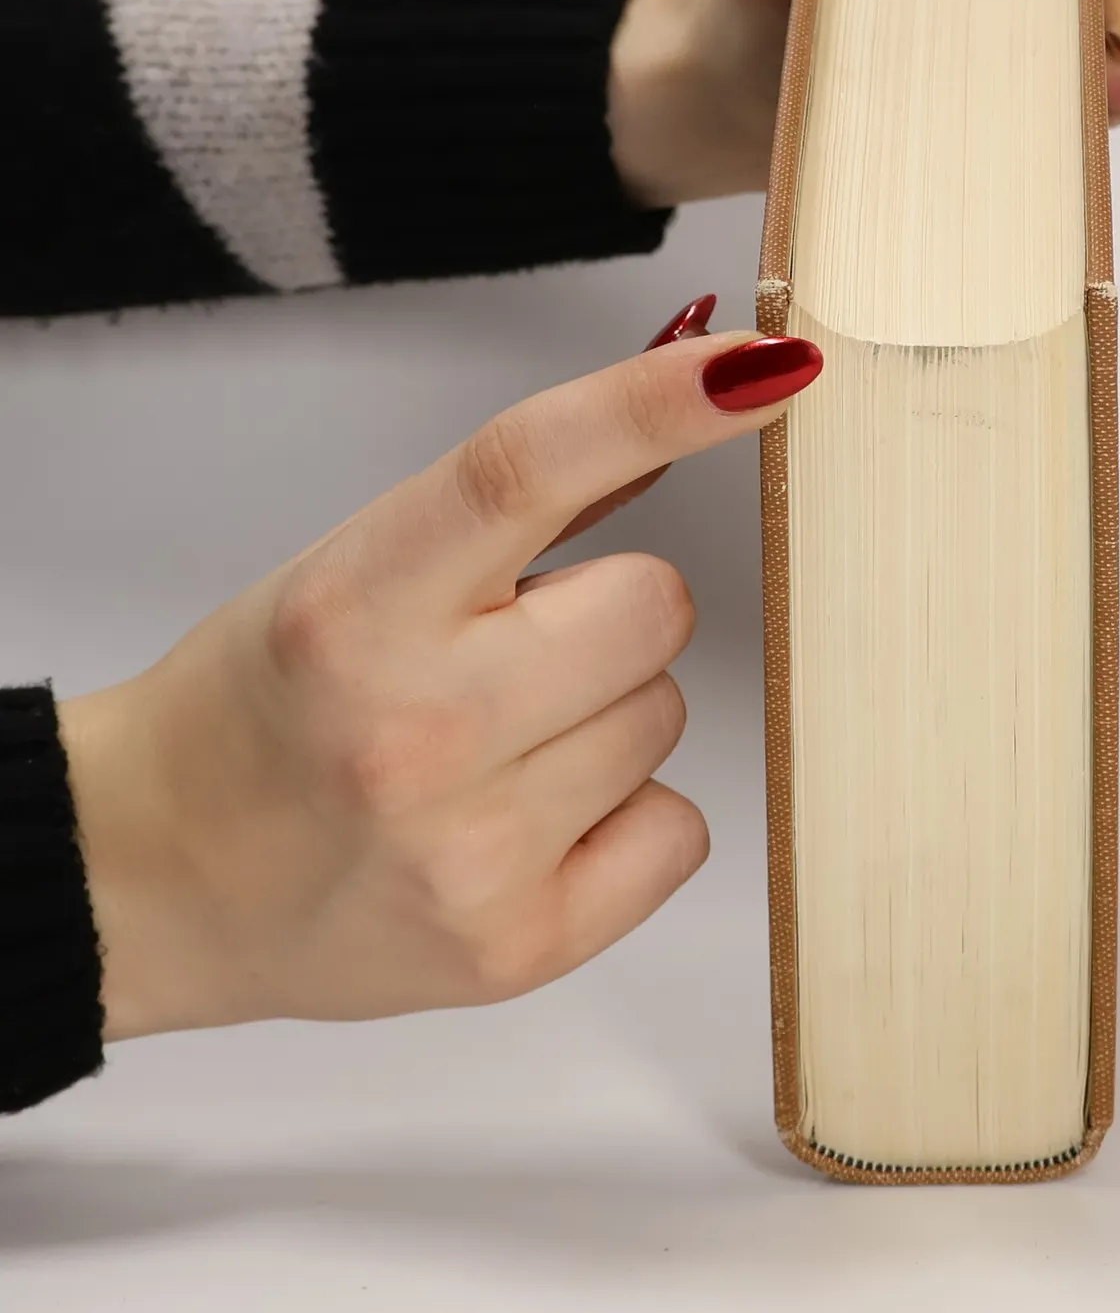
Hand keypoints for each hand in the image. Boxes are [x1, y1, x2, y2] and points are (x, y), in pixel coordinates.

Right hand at [56, 318, 822, 1040]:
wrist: (151, 881)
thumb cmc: (265, 703)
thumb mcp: (356, 566)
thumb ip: (522, 496)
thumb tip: (695, 393)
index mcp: (354, 605)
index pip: (527, 467)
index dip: (661, 401)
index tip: (774, 364)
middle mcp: (412, 729)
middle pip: (655, 603)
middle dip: (608, 613)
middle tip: (512, 654)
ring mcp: (469, 853)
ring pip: (668, 713)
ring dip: (607, 714)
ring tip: (495, 750)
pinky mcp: (517, 948)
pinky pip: (681, 830)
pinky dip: (627, 820)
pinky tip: (530, 826)